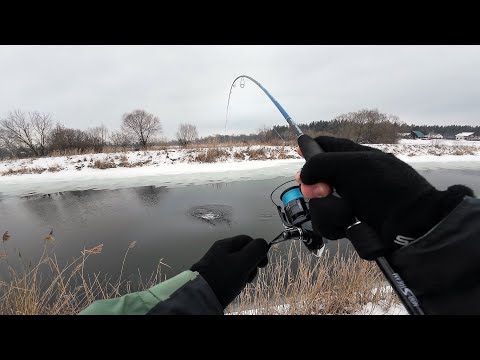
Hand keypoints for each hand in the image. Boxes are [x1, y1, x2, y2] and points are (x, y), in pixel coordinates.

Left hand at [190, 235, 267, 308]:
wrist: (200, 297)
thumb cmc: (223, 277)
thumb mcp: (243, 262)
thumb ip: (256, 250)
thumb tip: (263, 244)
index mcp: (225, 244)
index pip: (248, 240)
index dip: (258, 250)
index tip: (262, 265)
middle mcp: (219, 251)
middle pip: (243, 253)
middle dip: (251, 264)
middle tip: (250, 277)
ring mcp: (215, 263)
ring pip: (238, 265)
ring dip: (244, 273)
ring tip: (241, 283)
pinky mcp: (214, 275)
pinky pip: (230, 274)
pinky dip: (236, 280)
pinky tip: (234, 287)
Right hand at [296, 136, 473, 255]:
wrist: (412, 227)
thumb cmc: (387, 189)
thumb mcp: (355, 166)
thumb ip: (322, 164)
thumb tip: (304, 178)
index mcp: (357, 156)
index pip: (328, 145)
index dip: (311, 147)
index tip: (299, 149)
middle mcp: (350, 178)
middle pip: (316, 178)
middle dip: (316, 187)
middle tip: (323, 192)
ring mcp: (348, 201)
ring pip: (318, 203)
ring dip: (328, 210)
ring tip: (347, 215)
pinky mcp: (348, 223)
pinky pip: (327, 222)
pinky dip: (334, 224)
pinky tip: (347, 226)